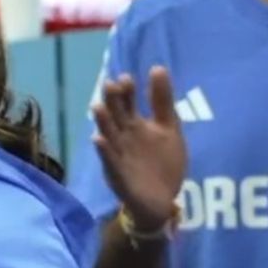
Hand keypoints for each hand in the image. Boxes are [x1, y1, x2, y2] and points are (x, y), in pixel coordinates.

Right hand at [91, 66, 186, 229]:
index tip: (127, 78)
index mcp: (135, 125)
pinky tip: (98, 140)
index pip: (127, 102)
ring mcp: (118, 155)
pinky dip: (103, 151)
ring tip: (98, 107)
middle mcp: (123, 137)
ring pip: (108, 135)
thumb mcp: (169, 128)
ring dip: (103, 123)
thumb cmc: (163, 162)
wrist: (162, 200)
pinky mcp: (117, 174)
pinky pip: (109, 161)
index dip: (127, 91)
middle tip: (110, 85)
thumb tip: (157, 67)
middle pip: (115, 115)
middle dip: (112, 102)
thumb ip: (162, 101)